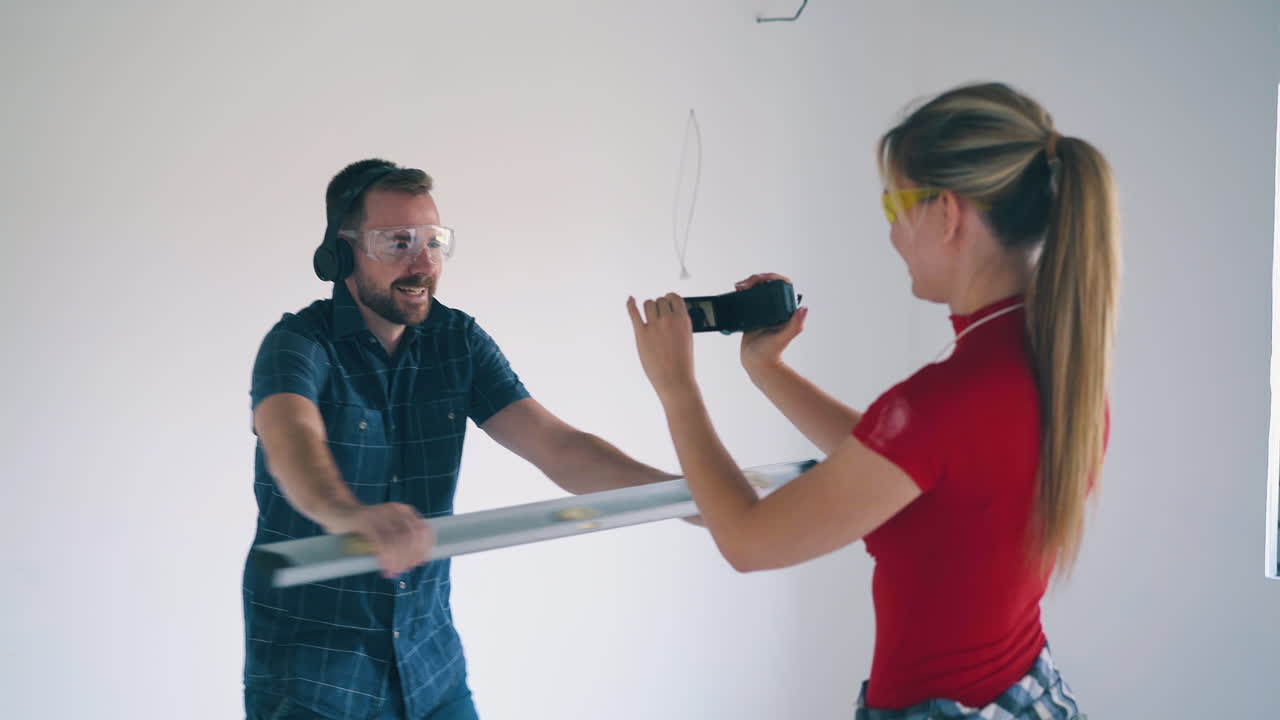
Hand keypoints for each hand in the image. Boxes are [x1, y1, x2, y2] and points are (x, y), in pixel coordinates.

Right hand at [319, 502, 434, 578]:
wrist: (337, 512)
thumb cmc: (364, 528)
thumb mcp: (387, 531)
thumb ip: (402, 541)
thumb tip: (419, 561)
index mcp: (404, 511)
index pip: (423, 530)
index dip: (424, 548)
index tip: (419, 563)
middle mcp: (394, 510)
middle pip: (412, 536)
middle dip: (410, 557)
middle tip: (403, 570)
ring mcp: (379, 514)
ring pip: (398, 539)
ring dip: (398, 559)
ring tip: (393, 572)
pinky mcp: (365, 520)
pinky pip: (381, 540)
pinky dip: (386, 556)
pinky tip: (384, 566)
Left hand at [627, 292, 696, 398]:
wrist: (675, 380)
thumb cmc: (682, 362)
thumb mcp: (686, 338)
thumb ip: (678, 323)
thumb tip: (668, 312)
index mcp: (683, 320)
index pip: (675, 297)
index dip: (670, 299)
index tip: (667, 302)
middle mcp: (669, 320)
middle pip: (660, 301)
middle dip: (660, 307)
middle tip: (659, 318)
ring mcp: (654, 326)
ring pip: (648, 304)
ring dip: (649, 308)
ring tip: (650, 317)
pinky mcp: (641, 334)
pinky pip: (633, 312)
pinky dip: (630, 304)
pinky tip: (630, 300)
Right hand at [735, 273, 806, 374]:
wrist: (757, 364)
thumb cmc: (771, 353)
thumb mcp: (782, 338)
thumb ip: (795, 326)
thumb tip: (804, 309)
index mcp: (785, 309)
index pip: (781, 284)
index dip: (770, 278)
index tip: (757, 281)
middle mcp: (776, 308)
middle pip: (767, 284)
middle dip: (755, 279)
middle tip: (744, 284)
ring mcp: (764, 311)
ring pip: (757, 290)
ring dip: (748, 284)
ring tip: (738, 286)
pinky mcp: (752, 315)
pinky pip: (747, 299)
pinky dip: (741, 293)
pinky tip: (736, 292)